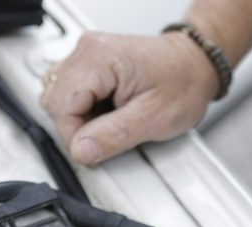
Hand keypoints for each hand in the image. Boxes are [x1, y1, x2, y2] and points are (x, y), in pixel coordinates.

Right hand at [40, 31, 218, 165]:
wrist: (196, 66)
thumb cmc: (183, 84)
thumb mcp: (152, 119)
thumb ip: (112, 136)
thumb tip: (81, 150)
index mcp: (100, 58)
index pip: (61, 106)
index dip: (74, 136)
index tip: (95, 150)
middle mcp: (88, 50)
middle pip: (55, 101)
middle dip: (77, 128)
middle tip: (107, 136)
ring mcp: (87, 54)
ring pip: (58, 98)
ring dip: (79, 119)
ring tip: (110, 121)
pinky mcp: (90, 63)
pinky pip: (70, 93)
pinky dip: (83, 110)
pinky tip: (105, 113)